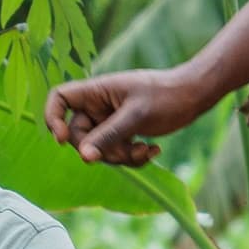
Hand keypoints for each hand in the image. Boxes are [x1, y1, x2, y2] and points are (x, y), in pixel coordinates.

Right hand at [45, 66, 218, 166]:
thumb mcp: (136, 116)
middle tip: (125, 152)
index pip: (60, 98)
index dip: (53, 118)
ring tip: (146, 150)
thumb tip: (85, 157)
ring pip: (99, 149)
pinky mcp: (124, 133)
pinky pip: (116, 153)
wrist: (194, 96)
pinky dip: (132, 157)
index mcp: (96, 91)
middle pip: (79, 135)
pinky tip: (153, 150)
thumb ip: (109, 136)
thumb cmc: (166, 96)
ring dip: (121, 157)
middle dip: (101, 149)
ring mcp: (111, 121)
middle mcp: (99, 106)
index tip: (63, 140)